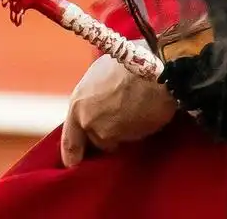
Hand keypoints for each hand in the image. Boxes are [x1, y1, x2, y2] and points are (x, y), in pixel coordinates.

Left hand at [59, 54, 178, 167]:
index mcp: (77, 105)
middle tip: (117, 121)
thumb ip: (92, 96)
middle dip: (105, 136)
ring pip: (116, 141)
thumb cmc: (127, 63)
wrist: (156, 69)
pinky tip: (144, 113)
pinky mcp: (133, 139)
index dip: (71, 154)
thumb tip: (96, 102)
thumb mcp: (98, 74)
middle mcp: (89, 124)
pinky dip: (137, 130)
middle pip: (95, 141)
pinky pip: (133, 138)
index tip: (73, 163)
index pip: (70, 141)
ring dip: (122, 133)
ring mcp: (111, 134)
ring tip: (134, 112)